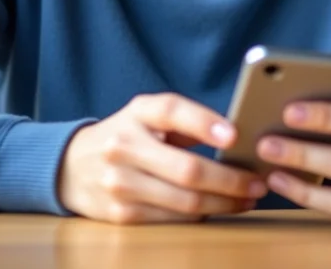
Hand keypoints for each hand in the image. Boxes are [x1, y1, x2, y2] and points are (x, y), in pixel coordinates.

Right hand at [58, 92, 267, 223]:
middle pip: (187, 169)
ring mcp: (120, 184)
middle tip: (259, 182)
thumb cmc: (128, 136)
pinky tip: (220, 208)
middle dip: (231, 179)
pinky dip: (203, 216)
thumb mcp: (147, 116)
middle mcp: (124, 146)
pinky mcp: (121, 215)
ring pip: (185, 201)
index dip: (204, 122)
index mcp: (137, 113)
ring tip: (248, 198)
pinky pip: (173, 219)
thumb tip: (240, 138)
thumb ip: (186, 121)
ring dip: (224, 203)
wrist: (72, 167)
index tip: (235, 135)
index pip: (171, 111)